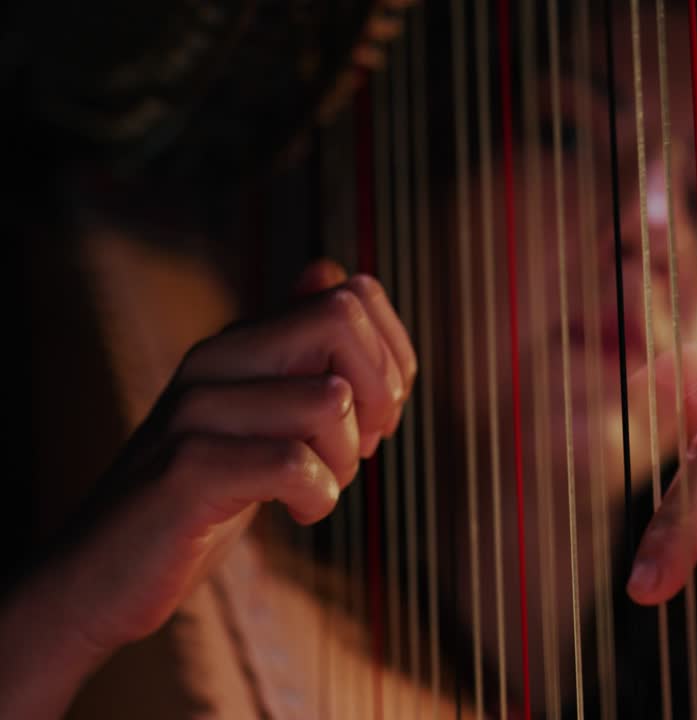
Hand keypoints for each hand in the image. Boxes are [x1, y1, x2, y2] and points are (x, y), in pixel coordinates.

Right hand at [0, 261, 415, 718]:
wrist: (100, 577)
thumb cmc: (199, 499)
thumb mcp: (258, 419)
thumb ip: (297, 352)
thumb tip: (329, 268)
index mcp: (240, 341)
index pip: (354, 295)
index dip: (391, 360)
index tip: (370, 418)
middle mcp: (215, 359)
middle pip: (343, 319)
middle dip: (379, 395)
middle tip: (356, 451)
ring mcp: (195, 411)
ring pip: (329, 397)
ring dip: (344, 459)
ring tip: (313, 488)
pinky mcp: (186, 470)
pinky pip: (293, 463)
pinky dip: (317, 497)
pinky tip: (296, 513)